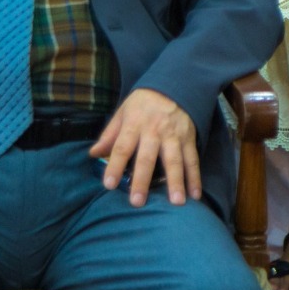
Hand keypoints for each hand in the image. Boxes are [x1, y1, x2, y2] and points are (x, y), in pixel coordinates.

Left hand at [89, 88, 199, 207]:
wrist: (173, 86)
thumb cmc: (143, 104)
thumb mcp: (123, 112)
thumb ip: (109, 134)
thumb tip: (93, 154)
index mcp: (134, 124)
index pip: (122, 147)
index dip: (115, 165)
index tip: (109, 184)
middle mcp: (154, 131)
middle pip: (147, 158)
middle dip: (142, 180)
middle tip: (137, 202)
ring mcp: (174, 136)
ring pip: (175, 160)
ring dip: (176, 182)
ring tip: (176, 203)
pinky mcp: (188, 139)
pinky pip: (192, 160)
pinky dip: (195, 178)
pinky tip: (195, 195)